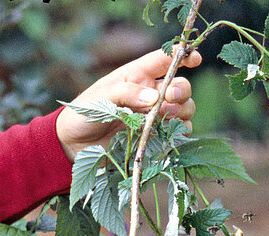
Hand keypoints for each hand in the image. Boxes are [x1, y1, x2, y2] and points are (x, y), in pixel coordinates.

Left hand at [56, 47, 200, 162]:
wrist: (74, 145)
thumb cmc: (84, 114)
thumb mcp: (102, 98)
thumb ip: (127, 94)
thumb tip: (155, 97)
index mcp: (137, 75)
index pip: (165, 60)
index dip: (182, 56)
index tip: (194, 59)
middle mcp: (149, 93)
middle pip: (181, 86)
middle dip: (181, 90)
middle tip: (168, 100)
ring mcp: (153, 115)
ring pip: (184, 108)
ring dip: (182, 111)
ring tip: (166, 118)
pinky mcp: (153, 136)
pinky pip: (178, 132)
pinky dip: (181, 132)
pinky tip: (172, 133)